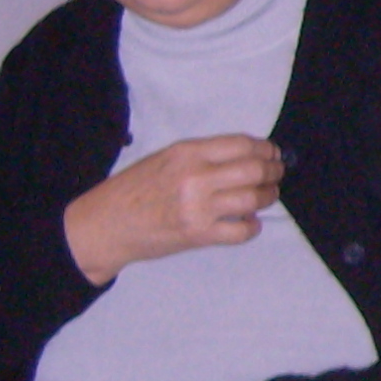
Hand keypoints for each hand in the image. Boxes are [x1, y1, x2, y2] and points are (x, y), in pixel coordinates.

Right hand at [64, 135, 284, 285]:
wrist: (104, 226)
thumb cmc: (132, 190)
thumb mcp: (164, 159)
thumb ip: (202, 155)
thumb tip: (247, 155)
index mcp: (186, 153)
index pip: (242, 144)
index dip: (266, 149)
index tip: (273, 154)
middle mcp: (195, 177)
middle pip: (255, 169)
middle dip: (274, 171)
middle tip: (276, 175)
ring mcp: (198, 207)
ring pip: (254, 198)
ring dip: (268, 197)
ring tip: (266, 197)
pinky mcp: (198, 235)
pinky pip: (242, 230)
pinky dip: (252, 226)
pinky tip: (249, 223)